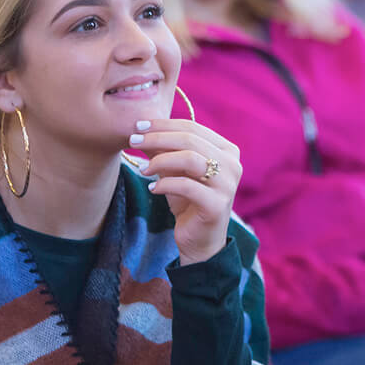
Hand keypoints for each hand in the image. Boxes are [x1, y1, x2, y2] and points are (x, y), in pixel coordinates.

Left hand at [133, 119, 241, 265]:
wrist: (200, 240)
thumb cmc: (188, 200)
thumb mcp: (174, 170)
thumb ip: (164, 149)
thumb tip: (140, 128)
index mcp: (226, 149)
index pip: (192, 127)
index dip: (163, 125)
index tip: (138, 126)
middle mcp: (232, 164)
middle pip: (190, 140)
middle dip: (157, 138)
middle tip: (132, 141)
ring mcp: (228, 184)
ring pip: (190, 159)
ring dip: (160, 160)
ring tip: (143, 169)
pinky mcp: (217, 205)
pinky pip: (186, 186)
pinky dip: (165, 185)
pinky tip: (152, 189)